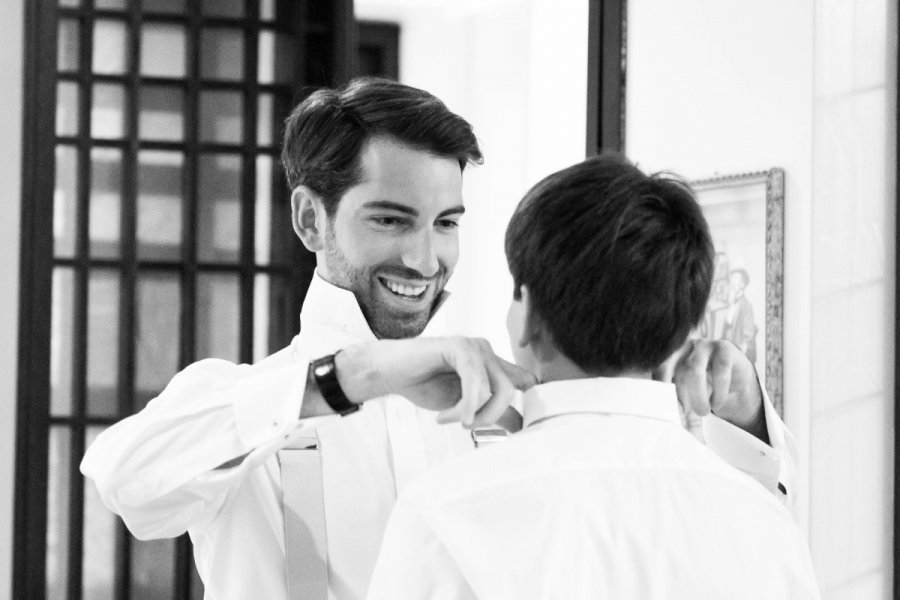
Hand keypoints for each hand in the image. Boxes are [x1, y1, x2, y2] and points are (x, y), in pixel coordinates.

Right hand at [335, 337, 537, 428]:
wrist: (390, 372)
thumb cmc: (425, 384)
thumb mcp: (466, 405)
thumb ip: (492, 411)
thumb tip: (520, 426)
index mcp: (492, 364)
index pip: (525, 381)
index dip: (524, 404)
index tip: (510, 431)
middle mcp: (488, 352)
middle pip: (512, 391)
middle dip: (491, 417)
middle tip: (466, 426)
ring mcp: (475, 347)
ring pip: (496, 389)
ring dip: (474, 414)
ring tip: (451, 419)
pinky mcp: (459, 347)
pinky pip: (476, 382)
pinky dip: (464, 405)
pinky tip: (446, 415)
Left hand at [653, 338, 767, 442]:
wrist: (736, 378)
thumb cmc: (706, 386)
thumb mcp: (688, 394)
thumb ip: (676, 403)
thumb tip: (668, 423)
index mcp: (670, 355)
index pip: (658, 368)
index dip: (659, 388)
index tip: (664, 409)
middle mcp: (683, 346)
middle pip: (671, 367)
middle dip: (677, 394)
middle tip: (683, 413)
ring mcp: (704, 344)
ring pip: (694, 370)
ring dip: (698, 396)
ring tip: (703, 411)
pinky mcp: (725, 348)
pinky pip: (720, 371)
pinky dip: (719, 392)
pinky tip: (718, 403)